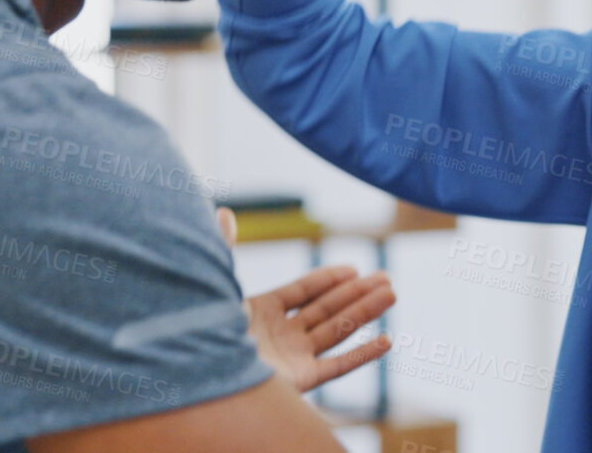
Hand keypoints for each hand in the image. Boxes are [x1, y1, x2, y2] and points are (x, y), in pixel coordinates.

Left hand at [218, 207, 396, 393]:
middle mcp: (279, 336)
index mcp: (259, 313)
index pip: (301, 292)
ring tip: (391, 293)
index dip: (327, 279)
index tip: (353, 268)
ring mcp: (291, 359)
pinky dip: (362, 355)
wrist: (200, 373)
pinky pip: (337, 366)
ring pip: (337, 331)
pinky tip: (385, 340)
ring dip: (365, 313)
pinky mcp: (300, 380)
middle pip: (325, 310)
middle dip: (357, 293)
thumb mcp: (216, 285)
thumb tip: (225, 211)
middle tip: (386, 277)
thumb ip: (225, 249)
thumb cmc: (200, 329)